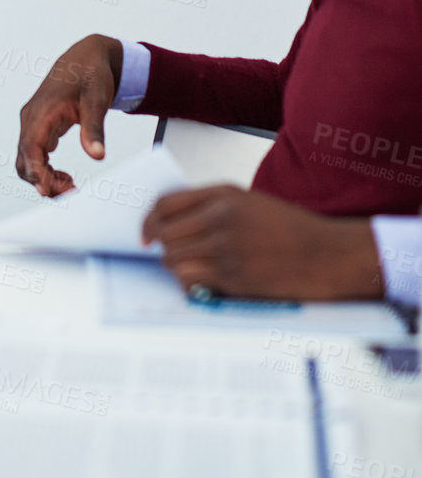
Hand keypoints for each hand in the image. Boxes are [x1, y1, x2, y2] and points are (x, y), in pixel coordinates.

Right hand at [16, 34, 122, 195]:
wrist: (87, 58)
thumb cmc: (90, 75)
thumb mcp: (96, 100)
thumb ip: (94, 129)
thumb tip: (97, 155)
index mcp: (42, 111)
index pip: (30, 148)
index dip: (36, 172)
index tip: (49, 191)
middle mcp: (32, 119)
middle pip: (24, 160)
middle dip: (42, 181)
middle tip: (71, 192)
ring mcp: (33, 123)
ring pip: (27, 160)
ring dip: (43, 178)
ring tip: (70, 187)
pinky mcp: (40, 127)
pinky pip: (34, 155)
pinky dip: (45, 170)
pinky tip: (66, 176)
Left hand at [142, 185, 384, 300]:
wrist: (329, 255)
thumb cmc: (292, 230)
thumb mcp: (251, 204)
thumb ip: (215, 208)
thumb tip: (176, 224)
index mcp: (224, 194)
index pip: (166, 203)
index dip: (149, 219)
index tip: (147, 232)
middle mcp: (221, 216)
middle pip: (165, 232)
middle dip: (160, 246)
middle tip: (164, 254)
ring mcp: (226, 246)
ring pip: (173, 257)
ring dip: (174, 266)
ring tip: (187, 268)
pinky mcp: (234, 276)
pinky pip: (190, 280)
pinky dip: (188, 283)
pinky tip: (200, 283)